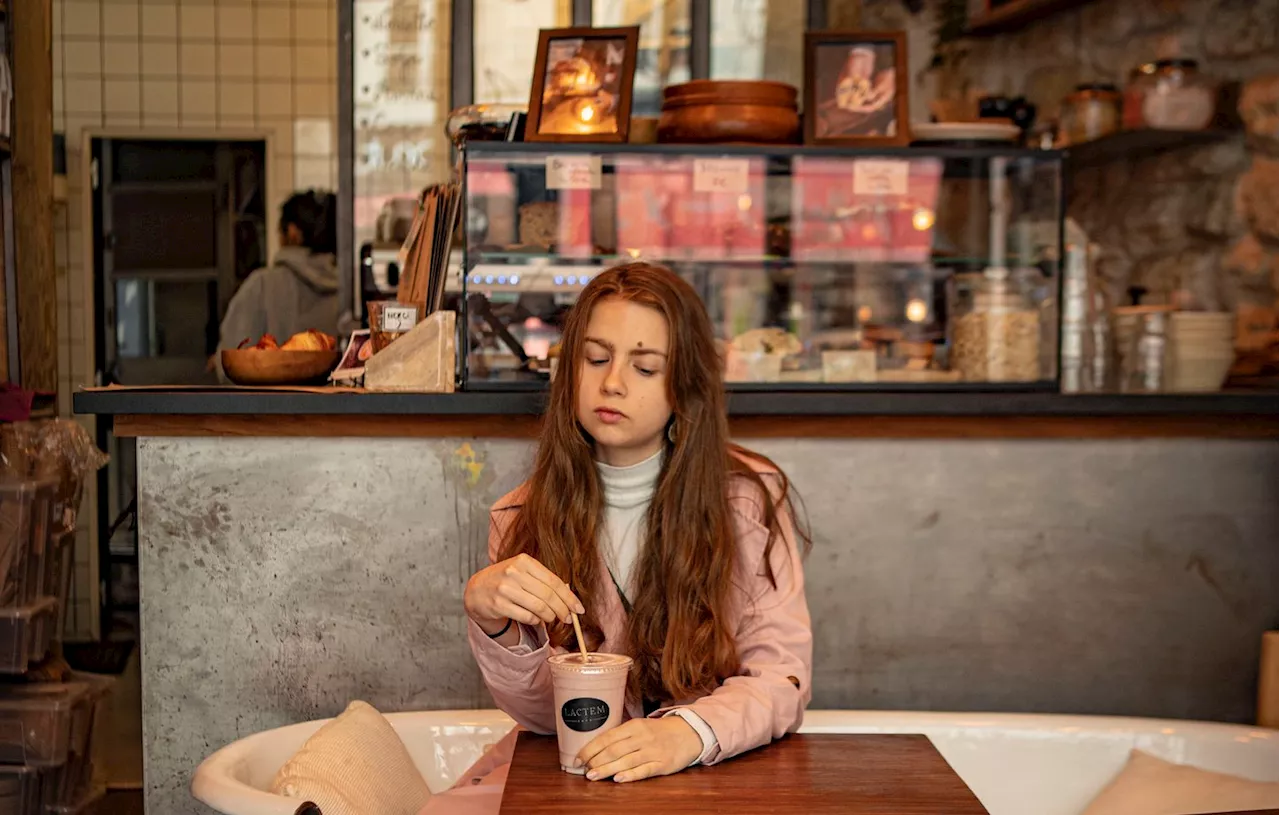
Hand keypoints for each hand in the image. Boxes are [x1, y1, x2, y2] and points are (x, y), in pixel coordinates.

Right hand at [463, 553, 584, 634]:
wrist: (477, 590)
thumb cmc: (506, 580)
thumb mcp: (523, 572)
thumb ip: (544, 581)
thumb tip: (569, 597)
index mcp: (524, 561)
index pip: (554, 581)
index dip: (569, 597)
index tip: (579, 609)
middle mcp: (514, 572)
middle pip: (548, 595)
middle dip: (563, 610)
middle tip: (569, 619)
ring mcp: (505, 588)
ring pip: (539, 607)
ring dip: (550, 616)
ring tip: (551, 618)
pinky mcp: (499, 604)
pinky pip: (526, 616)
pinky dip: (535, 620)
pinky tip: (536, 619)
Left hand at [577, 717, 702, 782]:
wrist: (689, 732)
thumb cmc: (659, 732)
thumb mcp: (640, 726)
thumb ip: (621, 736)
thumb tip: (595, 748)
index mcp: (634, 726)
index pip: (607, 737)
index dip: (591, 748)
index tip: (578, 758)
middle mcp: (642, 737)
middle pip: (614, 750)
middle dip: (596, 760)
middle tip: (583, 770)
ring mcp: (653, 751)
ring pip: (626, 761)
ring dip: (607, 769)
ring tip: (593, 776)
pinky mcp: (663, 764)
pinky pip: (644, 770)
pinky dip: (630, 775)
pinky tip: (618, 779)